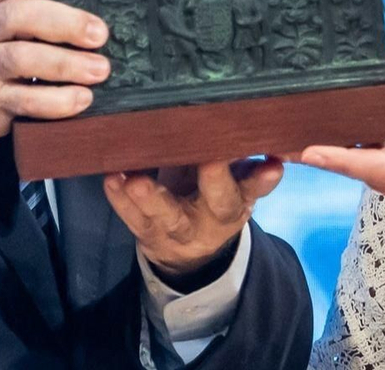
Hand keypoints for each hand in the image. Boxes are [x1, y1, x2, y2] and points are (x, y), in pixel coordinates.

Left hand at [103, 158, 283, 276]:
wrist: (189, 253)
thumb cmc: (211, 197)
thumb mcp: (233, 186)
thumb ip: (245, 164)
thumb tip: (267, 131)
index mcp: (236, 202)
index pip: (252, 188)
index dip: (262, 179)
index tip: (272, 164)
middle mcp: (210, 217)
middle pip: (216, 202)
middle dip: (215, 180)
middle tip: (212, 159)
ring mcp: (176, 227)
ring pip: (167, 215)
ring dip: (152, 197)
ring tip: (137, 179)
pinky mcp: (145, 231)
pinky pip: (131, 217)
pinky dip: (119, 199)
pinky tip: (112, 178)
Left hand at [297, 48, 384, 222]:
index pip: (375, 164)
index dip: (338, 158)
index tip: (307, 152)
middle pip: (366, 170)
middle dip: (337, 151)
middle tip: (307, 127)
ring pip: (377, 179)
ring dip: (361, 157)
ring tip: (338, 130)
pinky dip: (379, 166)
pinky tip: (375, 144)